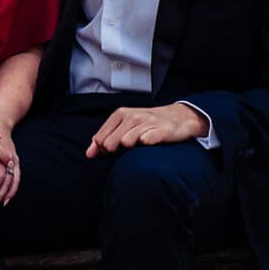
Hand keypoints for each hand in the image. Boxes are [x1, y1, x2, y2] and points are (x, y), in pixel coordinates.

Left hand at [85, 103, 207, 156]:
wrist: (179, 117)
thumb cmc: (148, 123)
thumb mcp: (125, 126)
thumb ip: (106, 138)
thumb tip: (89, 154)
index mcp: (120, 114)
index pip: (100, 137)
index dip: (103, 149)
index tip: (111, 152)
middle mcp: (132, 117)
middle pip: (110, 142)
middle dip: (113, 152)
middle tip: (124, 151)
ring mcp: (146, 123)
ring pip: (126, 142)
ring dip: (128, 150)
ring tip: (137, 147)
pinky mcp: (161, 130)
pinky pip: (147, 140)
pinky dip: (145, 144)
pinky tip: (147, 143)